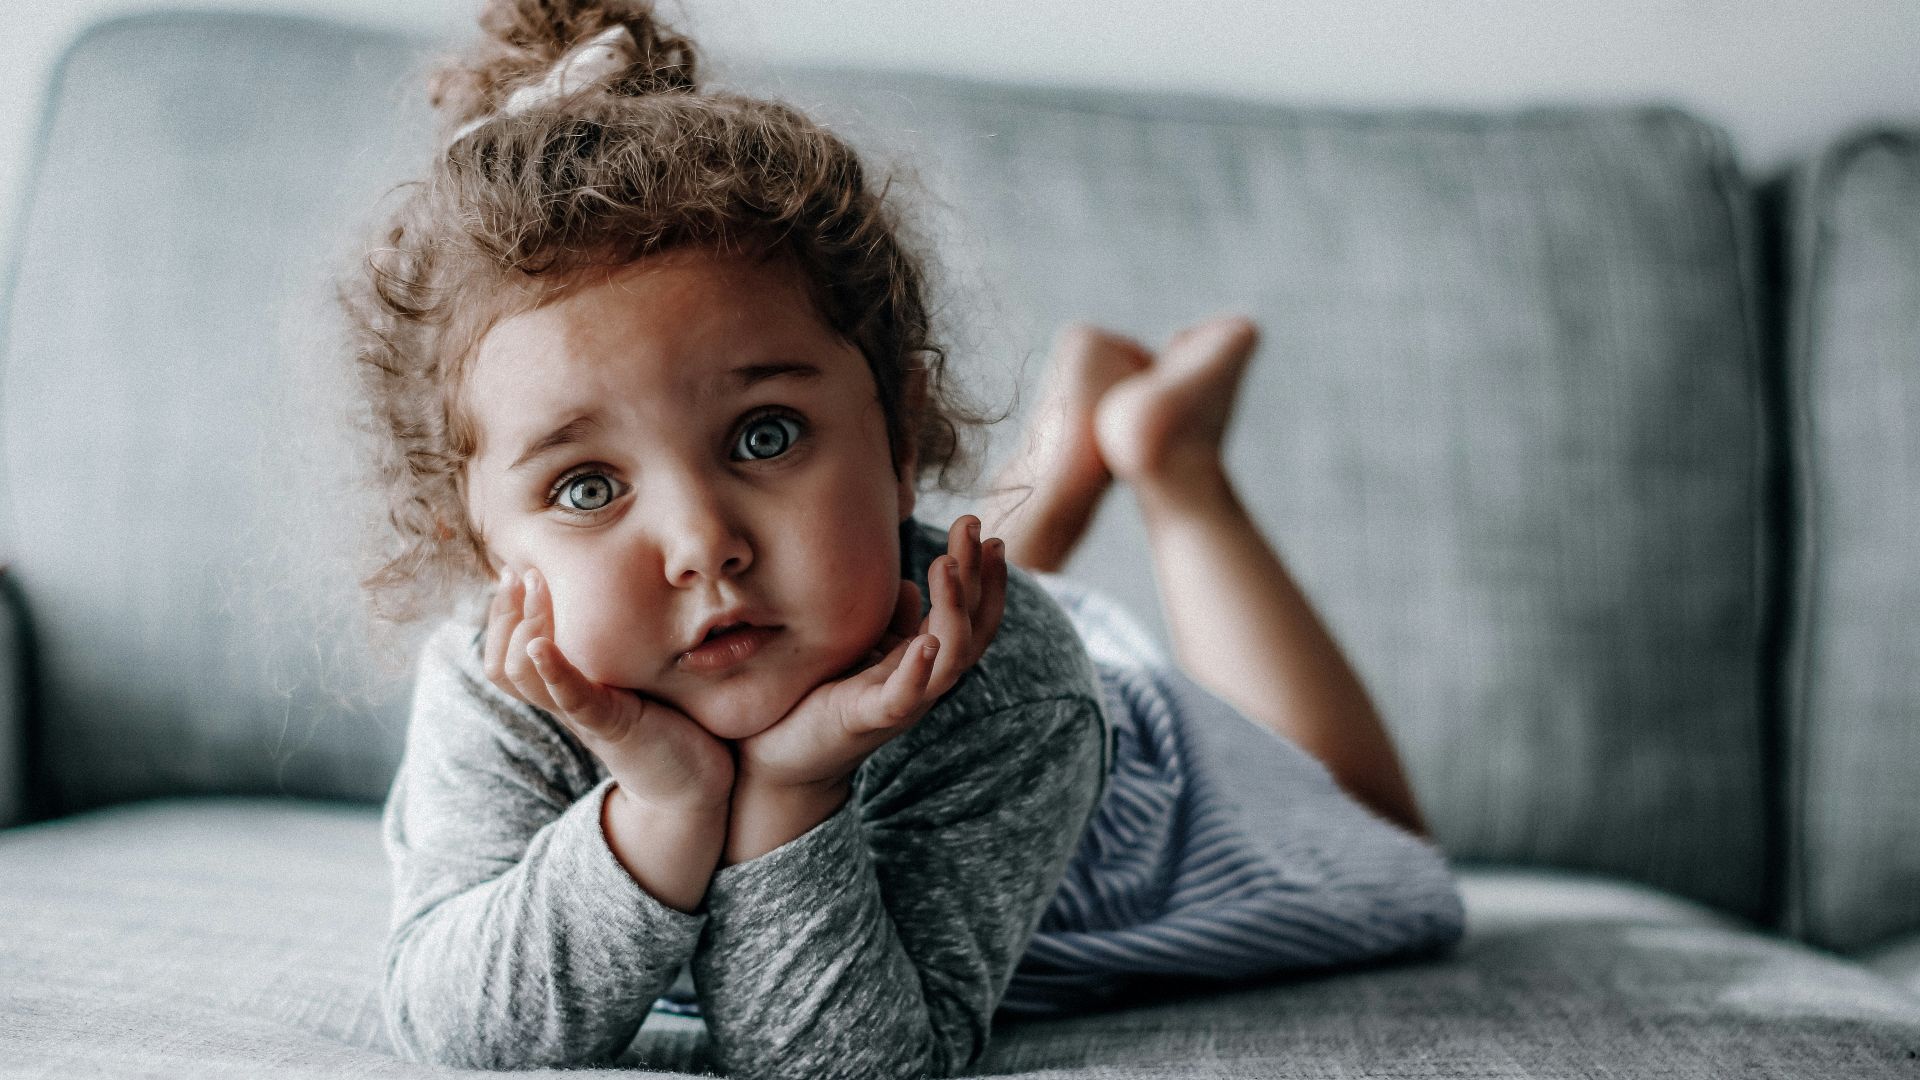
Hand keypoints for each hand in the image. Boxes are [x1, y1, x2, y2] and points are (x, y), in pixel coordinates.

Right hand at [484, 565, 735, 811]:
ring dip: (525, 626)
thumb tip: (613, 602)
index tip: (513, 571)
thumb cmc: (667, 727)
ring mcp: (584, 716)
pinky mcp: (612, 726)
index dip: (500, 615)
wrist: (691, 787)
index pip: (505, 656)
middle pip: (503, 665)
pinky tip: (541, 646)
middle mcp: (565, 704)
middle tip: (520, 571)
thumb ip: (614, 654)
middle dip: (505, 613)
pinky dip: (553, 672)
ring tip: (536, 588)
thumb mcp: (630, 682)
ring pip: (524, 677)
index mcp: (565, 692)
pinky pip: (572, 699)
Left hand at [732, 515, 1007, 790]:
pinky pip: (903, 698)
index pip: (972, 617)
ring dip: (953, 610)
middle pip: (970, 629)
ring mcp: (900, 703)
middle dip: (977, 576)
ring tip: (945, 564)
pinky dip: (918, 670)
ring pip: (949, 659)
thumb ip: (890, 625)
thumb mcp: (860, 650)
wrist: (777, 758)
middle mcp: (923, 682)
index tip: (990, 532)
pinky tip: (925, 640)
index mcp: (923, 662)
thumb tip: (909, 588)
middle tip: (973, 525)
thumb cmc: (818, 700)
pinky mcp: (866, 720)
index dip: (986, 577)